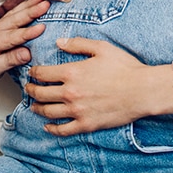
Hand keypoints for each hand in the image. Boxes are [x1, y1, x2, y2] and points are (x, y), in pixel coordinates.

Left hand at [0, 0, 51, 82]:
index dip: (28, 32)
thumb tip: (27, 54)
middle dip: (32, 11)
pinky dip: (25, 6)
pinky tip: (34, 1)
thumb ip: (7, 61)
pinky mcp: (0, 24)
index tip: (42, 28)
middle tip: (47, 4)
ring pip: (16, 13)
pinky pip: (14, 14)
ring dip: (30, 5)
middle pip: (15, 19)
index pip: (12, 37)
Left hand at [25, 37, 172, 135]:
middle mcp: (70, 93)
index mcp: (71, 72)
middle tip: (29, 88)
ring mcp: (77, 111)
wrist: (143, 91)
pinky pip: (63, 130)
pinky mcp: (87, 124)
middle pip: (40, 93)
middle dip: (31, 90)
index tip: (32, 72)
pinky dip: (52, 129)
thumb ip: (77, 44)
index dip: (34, 72)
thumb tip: (59, 42)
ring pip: (48, 112)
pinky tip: (48, 126)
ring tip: (34, 106)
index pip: (42, 73)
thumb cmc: (125, 68)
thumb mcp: (101, 48)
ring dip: (37, 108)